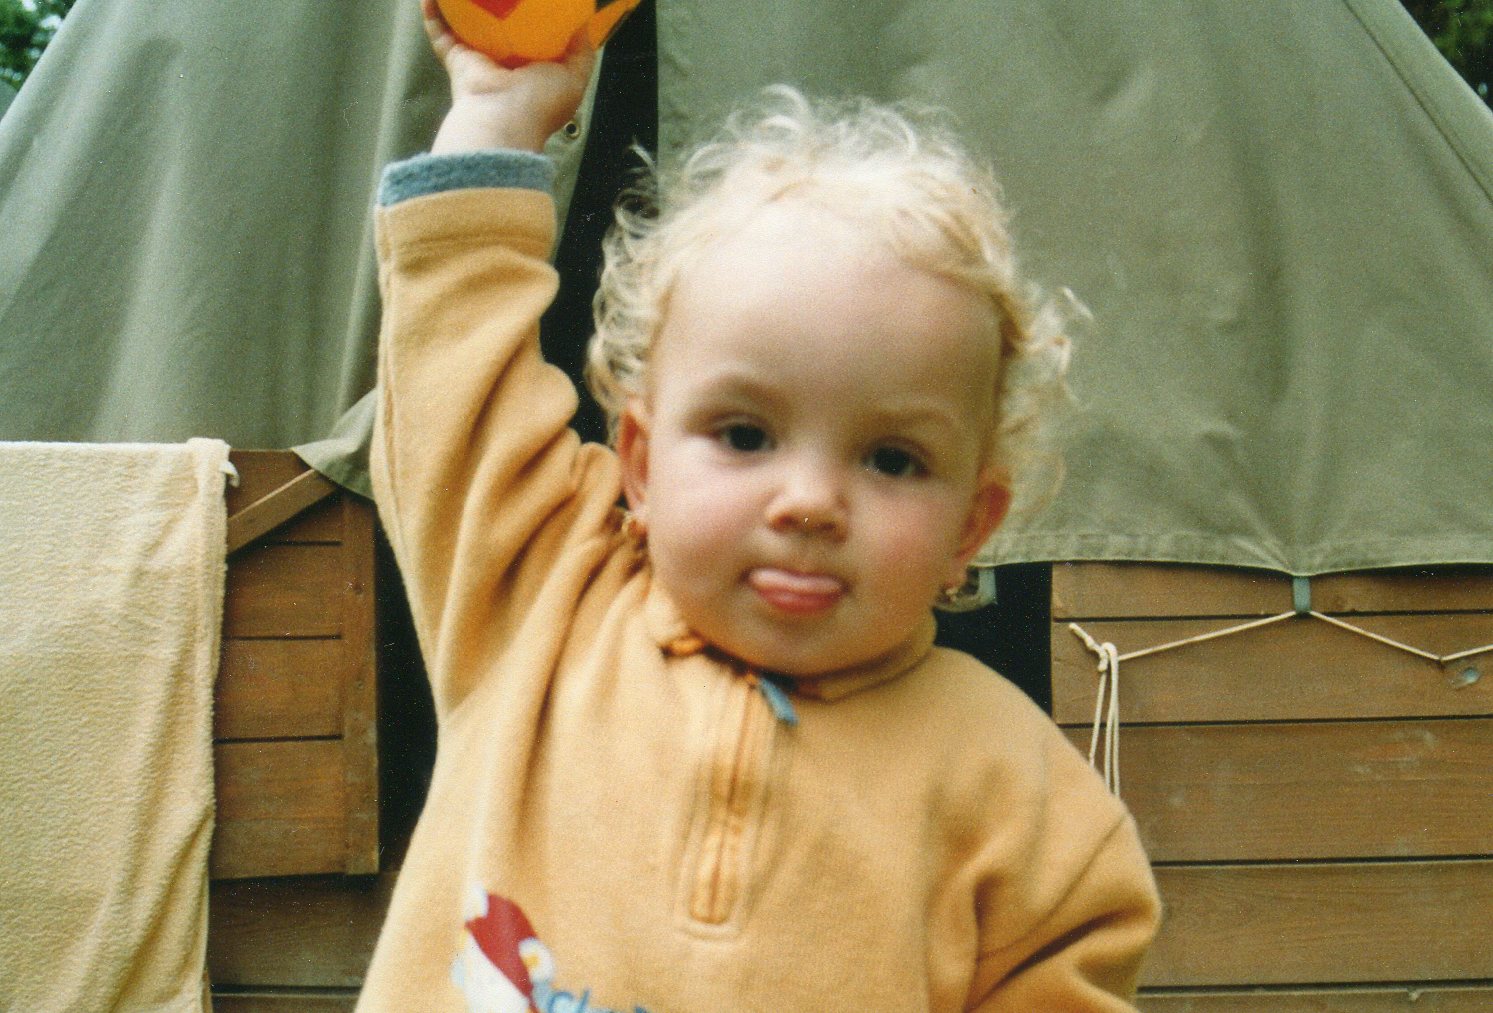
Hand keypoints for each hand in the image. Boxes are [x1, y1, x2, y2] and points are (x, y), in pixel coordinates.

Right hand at [422, 0, 594, 154]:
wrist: (504, 119)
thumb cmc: (541, 102)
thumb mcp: (574, 77)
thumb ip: (580, 52)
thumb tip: (583, 24)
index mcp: (530, 69)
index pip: (532, 37)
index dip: (534, 16)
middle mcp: (503, 64)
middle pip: (497, 27)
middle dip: (496, 5)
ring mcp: (477, 62)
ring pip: (466, 25)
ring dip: (462, 5)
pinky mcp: (456, 59)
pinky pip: (439, 31)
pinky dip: (433, 12)